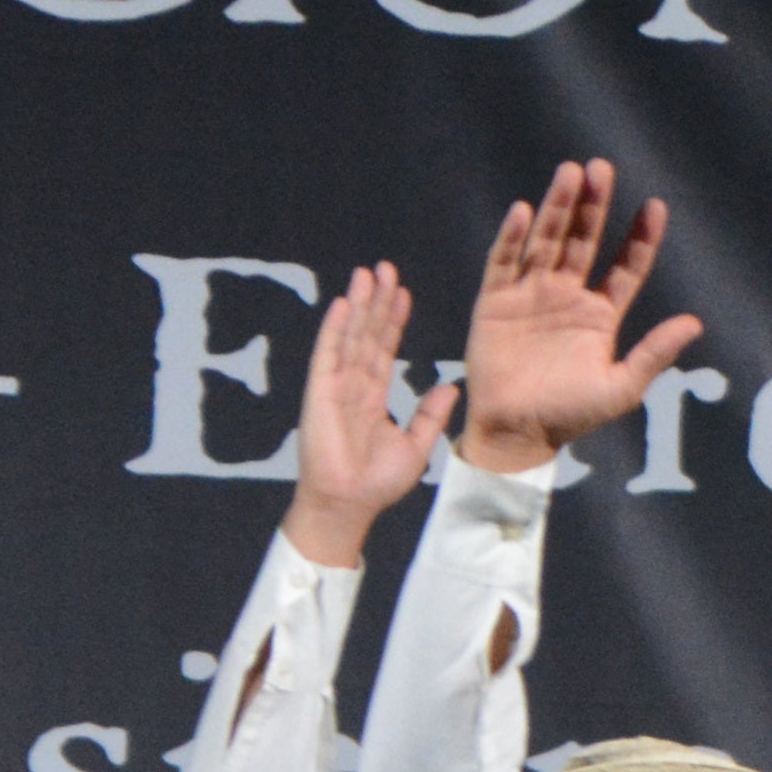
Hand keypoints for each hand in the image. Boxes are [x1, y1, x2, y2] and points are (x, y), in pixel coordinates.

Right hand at [286, 262, 459, 569]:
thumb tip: (452, 386)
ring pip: (349, 335)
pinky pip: (328, 353)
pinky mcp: (319, 391)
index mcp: (374, 395)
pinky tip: (344, 303)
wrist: (350, 504)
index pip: (385, 348)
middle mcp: (354, 384)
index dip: (394, 320)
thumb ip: (431, 415)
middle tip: (386, 267)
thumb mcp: (417, 446)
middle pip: (368, 333)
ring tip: (367, 273)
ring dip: (359, 304)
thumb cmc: (379, 482)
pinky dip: (335, 328)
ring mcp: (335, 385)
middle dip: (378, 301)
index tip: (403, 292)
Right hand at [456, 161, 703, 473]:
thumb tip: (695, 323)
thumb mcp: (621, 387)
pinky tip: (525, 212)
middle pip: (584, 240)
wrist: (517, 433)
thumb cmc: (571, 415)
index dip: (640, 237)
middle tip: (602, 167)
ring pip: (547, 241)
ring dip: (558, 208)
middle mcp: (567, 295)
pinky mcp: (496, 300)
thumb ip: (655, 354)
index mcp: (601, 314)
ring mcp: (531, 294)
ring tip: (570, 173)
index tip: (655, 206)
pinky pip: (504, 262)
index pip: (626, 266)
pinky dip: (513, 238)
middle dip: (593, 205)